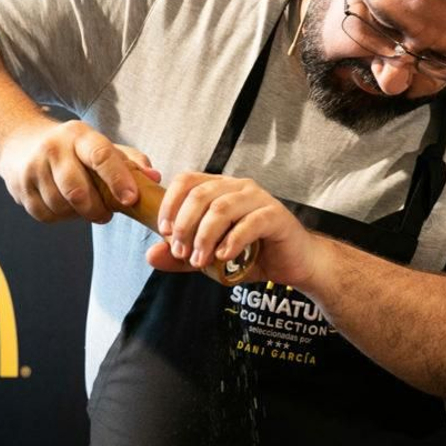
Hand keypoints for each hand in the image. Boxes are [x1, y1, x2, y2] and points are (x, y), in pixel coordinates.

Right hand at [0, 119, 160, 222]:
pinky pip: (46, 215)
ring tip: (86, 206)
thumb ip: (131, 161)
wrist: (20, 142)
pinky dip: (61, 217)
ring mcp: (32, 168)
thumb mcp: (101, 145)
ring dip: (79, 214)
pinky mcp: (20, 188)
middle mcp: (53, 149)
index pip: (100, 156)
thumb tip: (154, 178)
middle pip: (77, 190)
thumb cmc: (74, 149)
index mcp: (79, 135)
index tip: (131, 199)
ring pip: (62, 205)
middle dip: (97, 209)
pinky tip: (66, 207)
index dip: (118, 179)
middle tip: (107, 214)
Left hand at [148, 172, 315, 286]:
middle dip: (184, 225)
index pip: (187, 181)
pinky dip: (232, 241)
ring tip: (199, 260)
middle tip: (180, 252)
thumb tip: (151, 254)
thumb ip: (182, 256)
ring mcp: (259, 199)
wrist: (294, 264)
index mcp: (220, 189)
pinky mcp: (276, 215)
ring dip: (204, 236)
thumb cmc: (253, 256)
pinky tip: (224, 257)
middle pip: (201, 194)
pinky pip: (249, 223)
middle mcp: (239, 187)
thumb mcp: (210, 258)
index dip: (170, 203)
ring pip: (222, 207)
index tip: (163, 231)